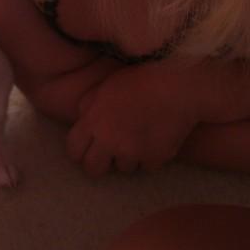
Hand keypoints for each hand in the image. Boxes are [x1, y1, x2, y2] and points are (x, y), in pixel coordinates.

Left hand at [66, 63, 196, 176]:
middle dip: (99, 163)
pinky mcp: (155, 159)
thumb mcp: (105, 87)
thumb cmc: (139, 80)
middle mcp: (109, 142)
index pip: (73, 151)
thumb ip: (88, 105)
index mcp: (93, 122)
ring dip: (128, 157)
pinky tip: (156, 139)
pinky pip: (148, 166)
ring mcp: (132, 153)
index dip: (79, 152)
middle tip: (109, 153)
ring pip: (123, 168)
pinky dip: (151, 157)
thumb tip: (82, 119)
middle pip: (93, 169)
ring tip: (138, 137)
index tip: (86, 150)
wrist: (176, 86)